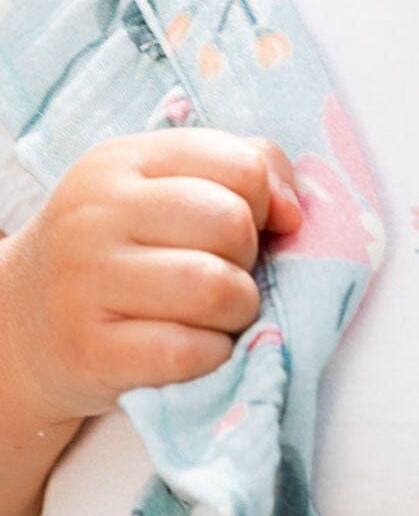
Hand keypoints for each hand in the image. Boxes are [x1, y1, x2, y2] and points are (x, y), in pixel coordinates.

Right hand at [0, 129, 302, 424]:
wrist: (20, 328)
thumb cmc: (118, 250)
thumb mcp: (165, 187)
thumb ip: (245, 170)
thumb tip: (294, 212)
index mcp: (123, 162)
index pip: (239, 163)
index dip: (266, 201)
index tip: (255, 225)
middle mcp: (96, 214)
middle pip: (231, 223)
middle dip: (250, 256)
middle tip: (230, 272)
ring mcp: (85, 282)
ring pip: (214, 286)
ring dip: (239, 307)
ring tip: (220, 311)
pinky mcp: (88, 352)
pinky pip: (187, 351)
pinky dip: (214, 354)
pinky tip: (199, 347)